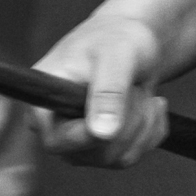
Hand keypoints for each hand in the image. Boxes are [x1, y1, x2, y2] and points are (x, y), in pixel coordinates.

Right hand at [33, 14, 171, 166]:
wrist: (133, 41)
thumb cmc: (117, 37)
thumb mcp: (116, 55)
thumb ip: (108, 91)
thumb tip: (101, 133)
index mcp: (45, 103)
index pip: (57, 142)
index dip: (91, 135)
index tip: (118, 111)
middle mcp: (58, 127)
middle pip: (95, 154)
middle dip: (128, 122)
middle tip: (134, 88)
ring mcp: (81, 141)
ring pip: (117, 158)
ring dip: (142, 125)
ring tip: (139, 91)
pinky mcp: (103, 146)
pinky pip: (132, 156)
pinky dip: (151, 131)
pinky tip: (151, 105)